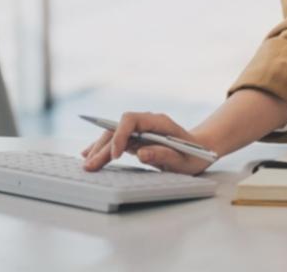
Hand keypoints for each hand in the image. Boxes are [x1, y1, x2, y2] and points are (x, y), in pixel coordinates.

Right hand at [80, 111, 214, 175]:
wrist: (200, 150)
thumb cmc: (193, 155)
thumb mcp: (183, 159)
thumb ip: (163, 155)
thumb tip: (141, 154)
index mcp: (158, 121)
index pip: (130, 120)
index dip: (120, 135)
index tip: (116, 155)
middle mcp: (145, 122)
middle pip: (117, 129)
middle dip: (103, 148)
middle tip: (91, 166)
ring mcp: (139, 130)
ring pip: (113, 135)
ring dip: (99, 149)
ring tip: (87, 164)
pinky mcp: (136, 139)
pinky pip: (116, 141)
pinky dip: (103, 149)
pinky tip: (89, 154)